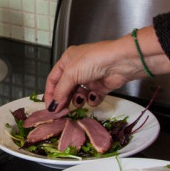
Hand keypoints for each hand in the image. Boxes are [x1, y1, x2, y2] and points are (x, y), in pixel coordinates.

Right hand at [44, 26, 169, 110]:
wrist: (120, 62)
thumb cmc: (94, 59)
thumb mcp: (71, 73)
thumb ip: (60, 91)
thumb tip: (53, 105)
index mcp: (68, 60)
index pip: (54, 79)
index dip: (50, 93)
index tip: (49, 107)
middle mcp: (78, 68)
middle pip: (65, 88)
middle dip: (64, 99)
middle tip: (61, 111)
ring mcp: (90, 77)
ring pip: (78, 94)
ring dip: (78, 99)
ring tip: (79, 101)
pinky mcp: (101, 86)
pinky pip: (92, 97)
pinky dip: (92, 99)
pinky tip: (93, 96)